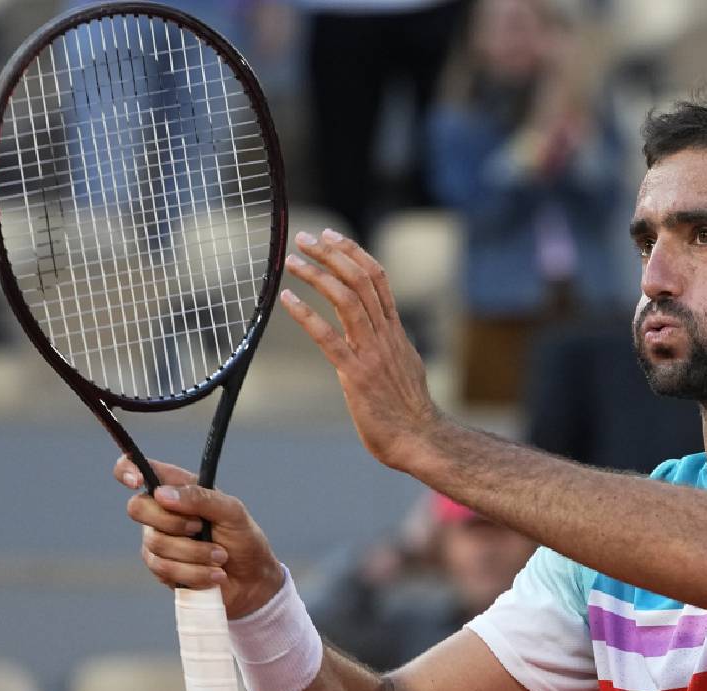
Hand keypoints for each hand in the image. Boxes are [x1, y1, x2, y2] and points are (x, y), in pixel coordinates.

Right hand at [117, 457, 284, 618]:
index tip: (136, 481)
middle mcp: (163, 512)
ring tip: (220, 556)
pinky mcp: (161, 568)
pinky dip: (195, 572)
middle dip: (173, 522)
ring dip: (195, 553)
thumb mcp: (232, 512)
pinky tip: (214, 573)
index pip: (139, 469)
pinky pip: (164, 568)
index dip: (127, 469)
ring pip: (155, 543)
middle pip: (137, 508)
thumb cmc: (243, 538)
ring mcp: (159, 540)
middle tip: (200, 527)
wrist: (251, 580)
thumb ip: (201, 497)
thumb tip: (162, 494)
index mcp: (179, 488)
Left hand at [280, 229, 441, 469]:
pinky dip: (306, 315)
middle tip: (306, 238)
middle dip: (332, 254)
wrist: (419, 437)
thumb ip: (392, 345)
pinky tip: (287, 300)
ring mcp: (371, 353)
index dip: (354, 253)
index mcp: (395, 331)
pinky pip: (328, 337)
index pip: (378, 279)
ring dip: (317, 275)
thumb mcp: (406, 366)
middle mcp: (385, 335)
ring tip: (293, 262)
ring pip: (346, 300)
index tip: (333, 237)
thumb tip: (385, 333)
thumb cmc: (408, 409)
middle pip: (360, 280)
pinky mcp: (356, 374)